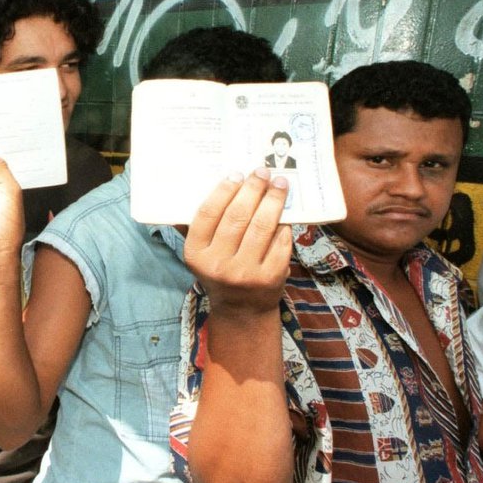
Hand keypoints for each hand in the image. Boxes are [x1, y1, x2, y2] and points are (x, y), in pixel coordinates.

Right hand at [183, 168, 292, 317]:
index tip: (236, 174)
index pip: (208, 214)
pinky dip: (284, 223)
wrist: (241, 310)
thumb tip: (199, 187)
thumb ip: (200, 227)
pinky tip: (286, 211)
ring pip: (261, 225)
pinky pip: (280, 241)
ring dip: (273, 200)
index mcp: (196, 254)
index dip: (223, 191)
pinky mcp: (270, 277)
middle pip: (237, 216)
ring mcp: (245, 272)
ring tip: (279, 184)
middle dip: (253, 189)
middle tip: (262, 172)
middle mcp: (218, 264)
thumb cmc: (221, 272)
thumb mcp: (202, 254)